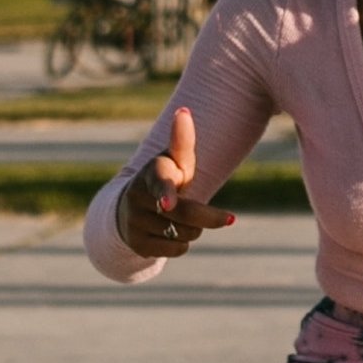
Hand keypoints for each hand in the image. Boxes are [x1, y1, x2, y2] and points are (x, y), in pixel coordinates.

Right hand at [117, 107, 236, 257]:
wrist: (132, 209)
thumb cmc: (166, 178)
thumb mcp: (175, 160)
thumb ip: (182, 141)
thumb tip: (184, 111)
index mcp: (150, 172)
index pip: (160, 183)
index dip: (165, 192)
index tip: (168, 203)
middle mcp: (137, 197)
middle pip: (185, 214)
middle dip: (209, 217)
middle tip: (229, 219)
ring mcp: (134, 222)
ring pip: (183, 234)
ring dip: (193, 229)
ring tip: (182, 219)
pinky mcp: (137, 245)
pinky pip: (175, 250)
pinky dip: (182, 244)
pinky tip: (172, 233)